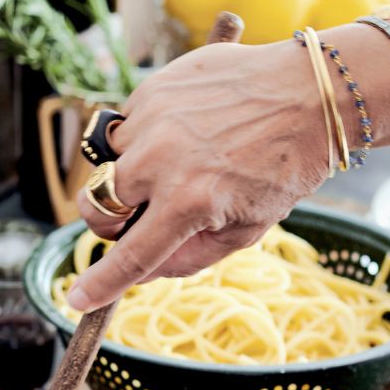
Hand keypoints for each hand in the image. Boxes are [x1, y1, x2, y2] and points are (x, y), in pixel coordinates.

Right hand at [67, 38, 330, 312]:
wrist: (312, 91)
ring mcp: (153, 120)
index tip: (77, 299)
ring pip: (109, 163)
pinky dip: (145, 137)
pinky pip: (125, 126)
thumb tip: (144, 270)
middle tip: (142, 213)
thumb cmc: (285, 164)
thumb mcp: (248, 228)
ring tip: (181, 158)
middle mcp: (162, 160)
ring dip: (132, 172)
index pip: (130, 255)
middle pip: (98, 205)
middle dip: (112, 218)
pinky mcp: (152, 89)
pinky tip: (185, 130)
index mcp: (190, 201)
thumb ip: (191, 257)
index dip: (100, 284)